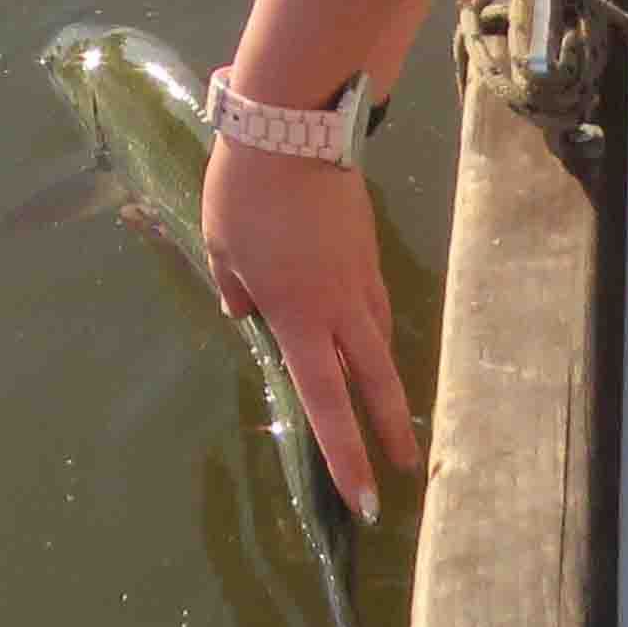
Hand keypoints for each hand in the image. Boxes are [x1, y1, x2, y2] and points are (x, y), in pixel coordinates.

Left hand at [201, 137, 419, 519]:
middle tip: (406, 470)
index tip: (364, 499)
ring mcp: (359, 274)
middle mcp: (339, 306)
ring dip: (385, 379)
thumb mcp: (221, 245)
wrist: (293, 127)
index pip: (326, 402)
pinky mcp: (366, 246)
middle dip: (390, 431)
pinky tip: (368, 331)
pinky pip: (374, 301)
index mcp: (298, 317)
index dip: (346, 455)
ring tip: (387, 409)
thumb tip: (245, 312)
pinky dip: (373, 328)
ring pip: (379, 339)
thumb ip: (235, 286)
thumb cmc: (245, 192)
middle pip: (374, 381)